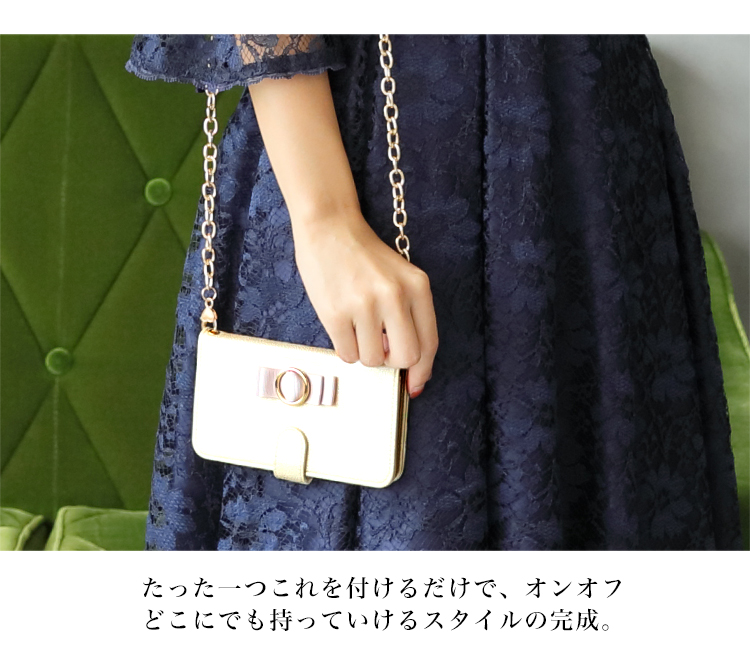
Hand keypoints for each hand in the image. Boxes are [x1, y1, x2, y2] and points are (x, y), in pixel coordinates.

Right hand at [292, 207, 437, 396]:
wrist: (330, 228)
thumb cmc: (365, 257)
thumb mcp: (401, 278)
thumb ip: (411, 316)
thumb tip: (412, 368)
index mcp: (418, 287)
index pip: (429, 343)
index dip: (423, 371)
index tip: (414, 386)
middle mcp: (395, 296)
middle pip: (405, 358)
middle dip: (393, 361)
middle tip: (381, 346)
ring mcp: (365, 305)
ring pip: (373, 360)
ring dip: (365, 352)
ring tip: (358, 326)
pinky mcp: (336, 313)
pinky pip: (347, 355)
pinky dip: (345, 348)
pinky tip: (343, 325)